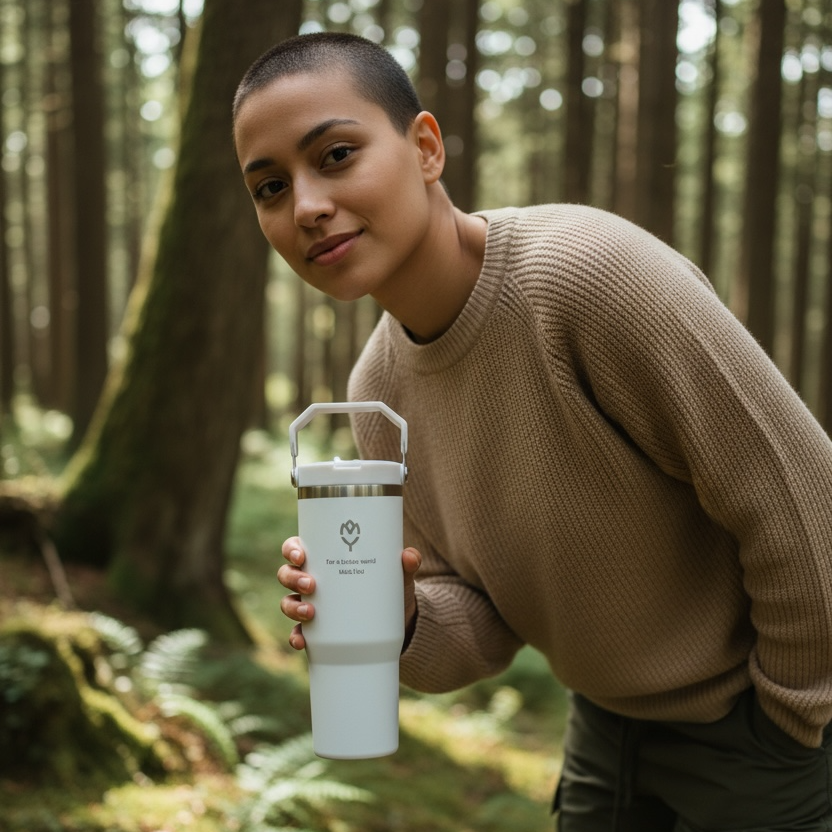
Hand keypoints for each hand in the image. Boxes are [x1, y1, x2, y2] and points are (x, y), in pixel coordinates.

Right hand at [277, 537, 421, 650]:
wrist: (397, 622)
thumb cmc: (389, 587)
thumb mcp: (397, 574)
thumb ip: (406, 563)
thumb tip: (410, 556)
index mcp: (324, 558)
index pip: (297, 547)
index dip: (292, 549)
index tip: (301, 555)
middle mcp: (311, 579)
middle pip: (287, 574)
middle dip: (293, 578)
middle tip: (311, 585)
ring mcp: (310, 604)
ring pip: (287, 602)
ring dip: (293, 607)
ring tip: (310, 613)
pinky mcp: (316, 630)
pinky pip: (298, 632)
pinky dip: (297, 637)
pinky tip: (301, 641)